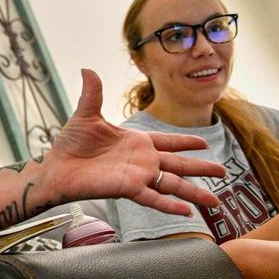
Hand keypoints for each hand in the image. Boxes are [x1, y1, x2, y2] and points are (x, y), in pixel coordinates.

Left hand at [37, 69, 226, 215]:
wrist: (55, 167)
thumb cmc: (69, 145)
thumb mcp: (85, 114)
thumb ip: (93, 93)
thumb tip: (88, 69)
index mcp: (136, 142)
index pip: (168, 142)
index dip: (185, 142)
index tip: (204, 143)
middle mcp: (141, 161)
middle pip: (179, 165)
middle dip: (201, 168)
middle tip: (223, 172)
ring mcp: (137, 176)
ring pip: (172, 184)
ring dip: (194, 192)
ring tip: (215, 201)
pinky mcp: (127, 188)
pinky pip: (153, 197)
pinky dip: (169, 204)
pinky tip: (186, 210)